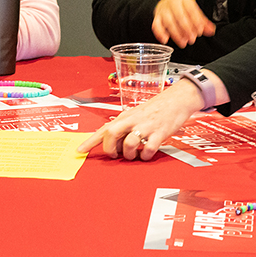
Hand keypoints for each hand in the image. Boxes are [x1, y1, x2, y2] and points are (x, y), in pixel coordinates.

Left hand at [77, 79, 206, 160]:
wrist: (176, 100)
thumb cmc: (154, 109)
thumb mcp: (135, 115)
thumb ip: (123, 127)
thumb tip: (111, 142)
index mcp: (125, 117)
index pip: (103, 129)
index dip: (90, 141)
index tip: (79, 151)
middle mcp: (133, 120)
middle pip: (111, 134)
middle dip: (110, 149)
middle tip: (115, 155)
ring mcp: (146, 126)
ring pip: (129, 144)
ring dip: (129, 154)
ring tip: (133, 156)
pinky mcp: (160, 133)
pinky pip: (149, 149)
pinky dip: (146, 156)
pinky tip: (147, 155)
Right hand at [152, 0, 215, 47]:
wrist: (167, 3)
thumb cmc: (182, 9)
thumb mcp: (194, 11)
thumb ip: (203, 22)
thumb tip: (211, 30)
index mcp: (185, 0)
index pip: (191, 10)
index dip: (196, 21)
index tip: (200, 31)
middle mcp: (173, 3)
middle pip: (179, 16)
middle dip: (186, 29)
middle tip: (192, 39)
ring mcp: (163, 10)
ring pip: (168, 22)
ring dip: (176, 34)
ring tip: (183, 43)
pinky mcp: (157, 18)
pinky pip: (156, 25)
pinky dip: (160, 33)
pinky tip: (165, 39)